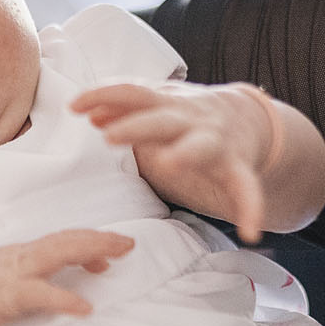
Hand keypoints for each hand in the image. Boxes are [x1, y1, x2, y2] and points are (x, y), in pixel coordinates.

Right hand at [0, 229, 133, 325]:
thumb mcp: (0, 285)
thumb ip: (26, 284)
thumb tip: (52, 291)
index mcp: (19, 255)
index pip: (60, 241)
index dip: (88, 242)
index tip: (110, 253)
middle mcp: (20, 257)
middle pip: (66, 239)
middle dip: (100, 239)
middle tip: (129, 244)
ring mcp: (13, 273)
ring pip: (58, 253)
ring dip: (90, 251)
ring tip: (116, 257)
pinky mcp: (6, 296)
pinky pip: (41, 294)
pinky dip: (65, 298)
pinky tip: (85, 307)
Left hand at [72, 82, 275, 240]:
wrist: (244, 117)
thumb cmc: (185, 116)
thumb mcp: (154, 106)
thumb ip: (121, 107)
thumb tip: (84, 111)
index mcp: (167, 104)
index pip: (133, 92)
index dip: (104, 95)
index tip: (74, 106)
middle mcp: (191, 119)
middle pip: (160, 120)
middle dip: (135, 125)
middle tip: (108, 136)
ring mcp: (216, 142)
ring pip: (201, 146)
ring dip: (185, 153)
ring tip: (170, 164)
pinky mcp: (238, 167)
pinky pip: (246, 188)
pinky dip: (250, 208)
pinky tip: (249, 232)